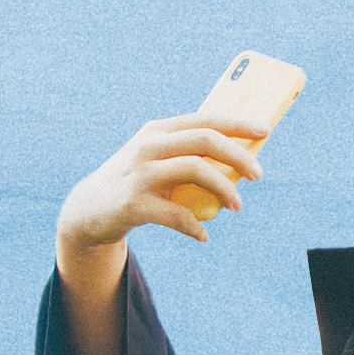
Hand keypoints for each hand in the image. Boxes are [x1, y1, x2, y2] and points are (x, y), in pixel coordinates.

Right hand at [57, 111, 266, 258]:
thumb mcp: (158, 160)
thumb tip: (240, 162)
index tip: (265, 130)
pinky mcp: (133, 204)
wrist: (88, 210)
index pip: (205, 119)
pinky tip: (202, 235)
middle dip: (238, 155)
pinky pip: (176, 215)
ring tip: (236, 206)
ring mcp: (140, 174)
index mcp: (158, 131)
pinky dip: (195, 227)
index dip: (237, 124)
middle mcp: (149, 146)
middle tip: (258, 174)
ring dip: (224, 189)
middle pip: (204, 140)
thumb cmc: (136, 184)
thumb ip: (189, 155)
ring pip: (195, 170)